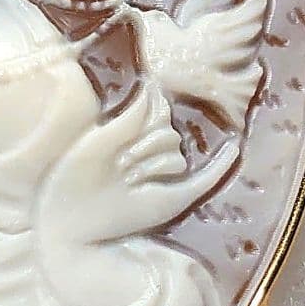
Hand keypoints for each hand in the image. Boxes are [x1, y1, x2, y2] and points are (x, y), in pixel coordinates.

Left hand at [36, 81, 238, 246]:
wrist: (70, 219)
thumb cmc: (76, 177)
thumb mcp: (100, 141)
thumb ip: (131, 118)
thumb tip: (153, 86)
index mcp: (133, 136)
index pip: (158, 114)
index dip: (141, 123)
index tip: (114, 140)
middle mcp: (152, 154)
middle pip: (167, 134)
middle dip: (142, 146)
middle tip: (116, 166)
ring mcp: (164, 177)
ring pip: (174, 156)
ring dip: (149, 165)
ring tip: (126, 180)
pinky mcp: (173, 199)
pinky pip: (205, 181)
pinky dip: (221, 165)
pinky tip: (234, 148)